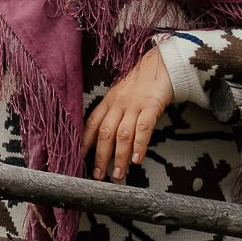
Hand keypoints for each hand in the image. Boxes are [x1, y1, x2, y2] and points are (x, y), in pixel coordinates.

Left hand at [81, 45, 171, 181]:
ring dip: (119, 157)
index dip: (84, 141)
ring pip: (123, 134)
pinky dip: (140, 145)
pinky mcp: (152, 105)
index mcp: (109, 101)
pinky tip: (137, 160)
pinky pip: (144, 127)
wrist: (162, 64)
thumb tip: (104, 138)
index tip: (79, 159)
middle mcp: (119, 103)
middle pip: (106, 132)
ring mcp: (135, 104)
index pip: (92, 123)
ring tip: (117, 174)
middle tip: (98, 176)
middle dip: (100, 156)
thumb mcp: (122, 95)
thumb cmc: (141, 84)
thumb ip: (113, 112)